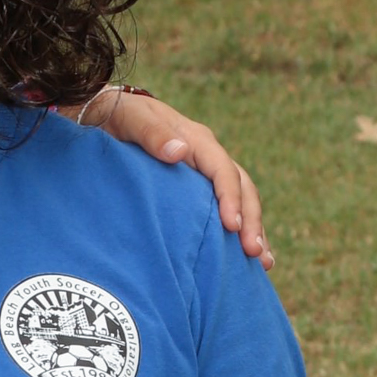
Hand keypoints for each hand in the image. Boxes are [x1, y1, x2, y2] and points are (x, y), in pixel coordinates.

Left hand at [70, 86, 272, 263]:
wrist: (113, 114)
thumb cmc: (123, 117)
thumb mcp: (134, 119)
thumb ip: (153, 134)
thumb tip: (178, 151)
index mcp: (198, 142)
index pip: (223, 170)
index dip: (230, 198)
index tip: (231, 226)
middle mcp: (210, 158)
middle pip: (242, 189)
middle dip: (251, 220)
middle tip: (254, 252)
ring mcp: (207, 174)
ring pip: (242, 202)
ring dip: (253, 230)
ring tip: (263, 262)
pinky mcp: (201, 190)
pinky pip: (226, 210)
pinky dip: (239, 233)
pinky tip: (246, 260)